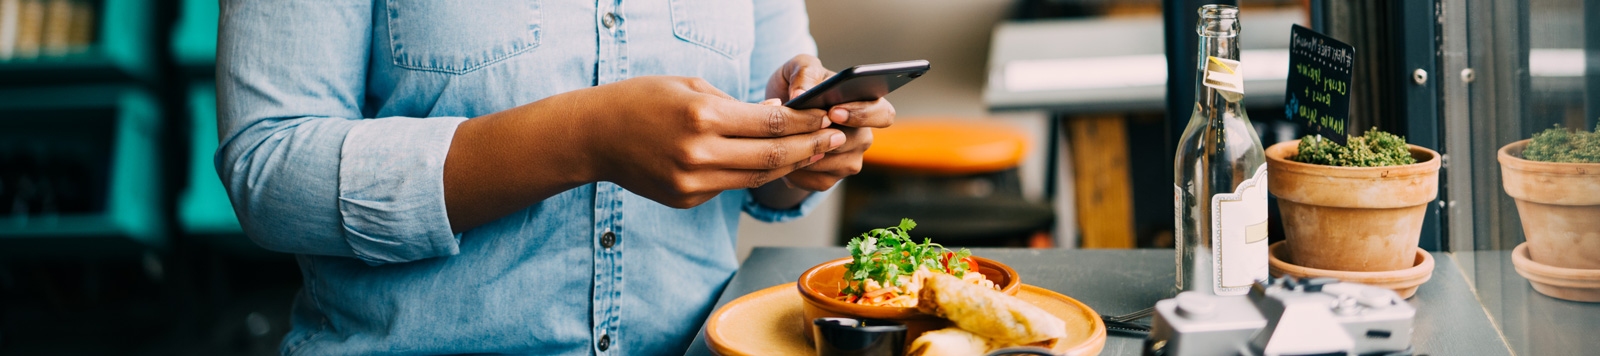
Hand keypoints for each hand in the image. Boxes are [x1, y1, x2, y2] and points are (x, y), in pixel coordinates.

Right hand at [578, 76, 843, 207]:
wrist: (595, 135)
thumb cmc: (642, 101)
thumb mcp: (691, 87)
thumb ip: (737, 105)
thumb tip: (779, 117)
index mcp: (702, 117)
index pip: (770, 125)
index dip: (804, 123)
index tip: (825, 118)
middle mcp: (698, 154)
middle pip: (772, 158)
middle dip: (809, 148)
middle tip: (833, 138)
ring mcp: (692, 182)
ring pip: (756, 178)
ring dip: (789, 166)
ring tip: (813, 153)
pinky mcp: (686, 199)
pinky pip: (730, 187)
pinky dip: (753, 174)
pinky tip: (772, 164)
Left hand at [764, 55, 895, 190]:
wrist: (776, 116)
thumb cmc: (796, 85)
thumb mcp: (798, 68)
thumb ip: (804, 72)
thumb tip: (802, 93)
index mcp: (865, 105)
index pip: (883, 114)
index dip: (863, 115)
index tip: (833, 112)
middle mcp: (862, 134)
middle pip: (859, 142)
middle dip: (829, 136)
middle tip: (804, 130)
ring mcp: (849, 158)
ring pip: (837, 164)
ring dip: (810, 153)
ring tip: (783, 141)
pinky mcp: (831, 178)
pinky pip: (818, 181)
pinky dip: (798, 172)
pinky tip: (781, 159)